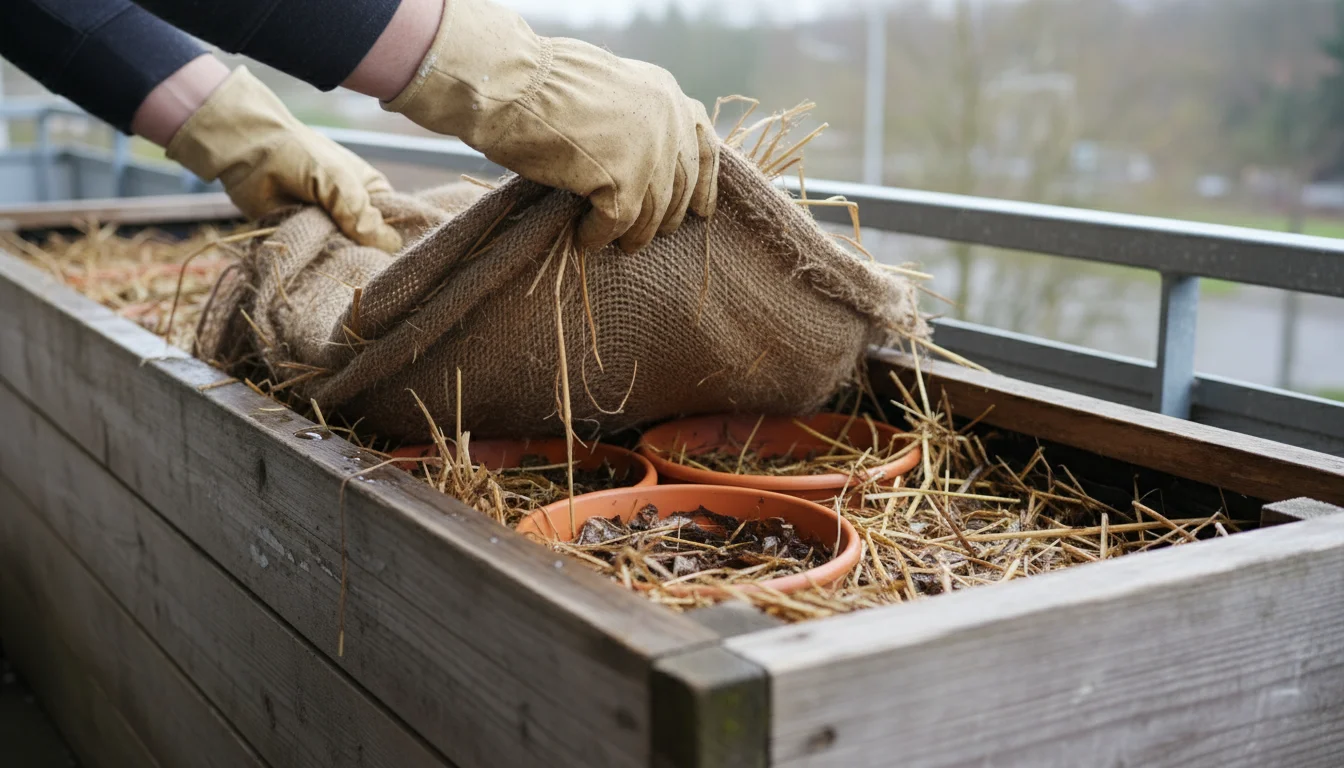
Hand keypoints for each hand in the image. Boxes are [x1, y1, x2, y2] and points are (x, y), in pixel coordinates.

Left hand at [166, 67, 401, 251]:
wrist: (248, 153)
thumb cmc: (300, 155)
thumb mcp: (339, 181)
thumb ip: (361, 213)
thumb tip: (389, 246)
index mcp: (372, 195)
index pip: (396, 227)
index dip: (395, 245)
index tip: (393, 265)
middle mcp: (353, 215)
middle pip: (369, 248)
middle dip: (364, 259)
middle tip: (360, 273)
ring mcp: (328, 230)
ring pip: (343, 258)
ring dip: (337, 264)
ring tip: (335, 273)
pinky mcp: (303, 240)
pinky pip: (316, 261)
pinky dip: (315, 266)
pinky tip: (317, 274)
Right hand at [382, 0, 718, 252]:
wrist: (510, 83)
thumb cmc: (541, 84)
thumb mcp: (608, 90)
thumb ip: (636, 119)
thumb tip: (644, 160)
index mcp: (666, 93)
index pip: (703, 146)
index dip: (704, 184)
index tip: (701, 211)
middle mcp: (668, 121)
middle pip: (680, 187)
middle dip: (665, 217)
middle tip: (644, 236)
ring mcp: (649, 152)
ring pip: (652, 214)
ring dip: (632, 235)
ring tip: (613, 244)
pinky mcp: (622, 181)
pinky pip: (616, 225)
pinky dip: (598, 236)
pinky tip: (583, 238)